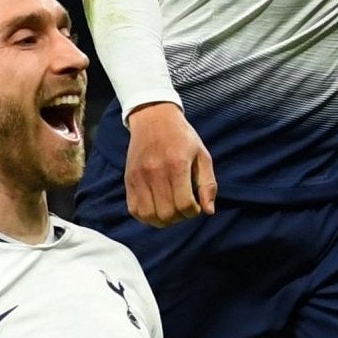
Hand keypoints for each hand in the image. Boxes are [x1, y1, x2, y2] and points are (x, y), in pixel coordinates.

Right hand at [124, 102, 217, 226]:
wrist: (153, 117)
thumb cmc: (182, 137)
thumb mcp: (202, 155)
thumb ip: (208, 184)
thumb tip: (208, 211)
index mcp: (177, 165)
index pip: (185, 205)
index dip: (193, 212)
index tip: (195, 205)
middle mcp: (156, 172)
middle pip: (167, 214)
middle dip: (180, 217)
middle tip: (184, 207)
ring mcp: (139, 177)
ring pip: (149, 216)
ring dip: (163, 220)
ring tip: (170, 210)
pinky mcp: (129, 179)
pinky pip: (134, 210)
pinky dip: (146, 216)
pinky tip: (156, 208)